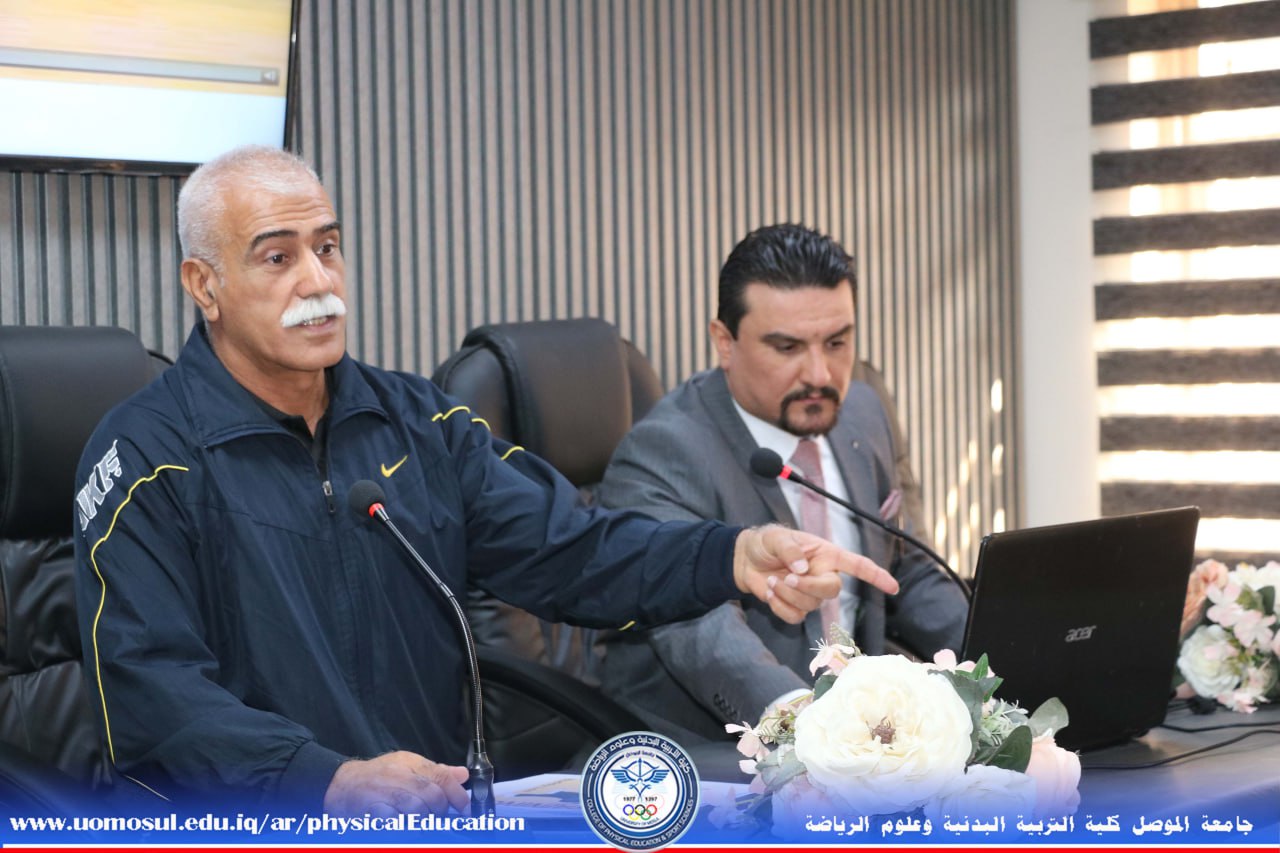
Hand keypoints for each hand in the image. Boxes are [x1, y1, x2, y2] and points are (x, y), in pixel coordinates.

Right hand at [323, 751, 468, 815]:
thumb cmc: (376, 777)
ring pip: (415, 809)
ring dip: (423, 821)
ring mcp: (384, 792)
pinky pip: (393, 821)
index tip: (465, 809)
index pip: (441, 776)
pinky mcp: (371, 809)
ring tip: (422, 824)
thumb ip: (434, 771)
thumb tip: (462, 774)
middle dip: (440, 811)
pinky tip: (403, 824)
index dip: (457, 795)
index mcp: (410, 763)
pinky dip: (402, 825)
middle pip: (431, 795)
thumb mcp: (406, 765)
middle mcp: (398, 775)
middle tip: (440, 819)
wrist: (340, 786)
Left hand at [732, 525, 898, 623]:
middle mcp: (823, 574)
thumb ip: (790, 549)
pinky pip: (795, 616)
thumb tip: (802, 568)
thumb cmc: (766, 544)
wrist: (744, 560)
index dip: (875, 576)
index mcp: (826, 555)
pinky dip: (779, 606)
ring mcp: (811, 593)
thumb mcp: (776, 538)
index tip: (892, 587)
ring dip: (787, 595)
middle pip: (832, 590)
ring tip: (770, 579)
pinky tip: (768, 591)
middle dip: (809, 588)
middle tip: (787, 578)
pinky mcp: (796, 607)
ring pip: (811, 605)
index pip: (857, 565)